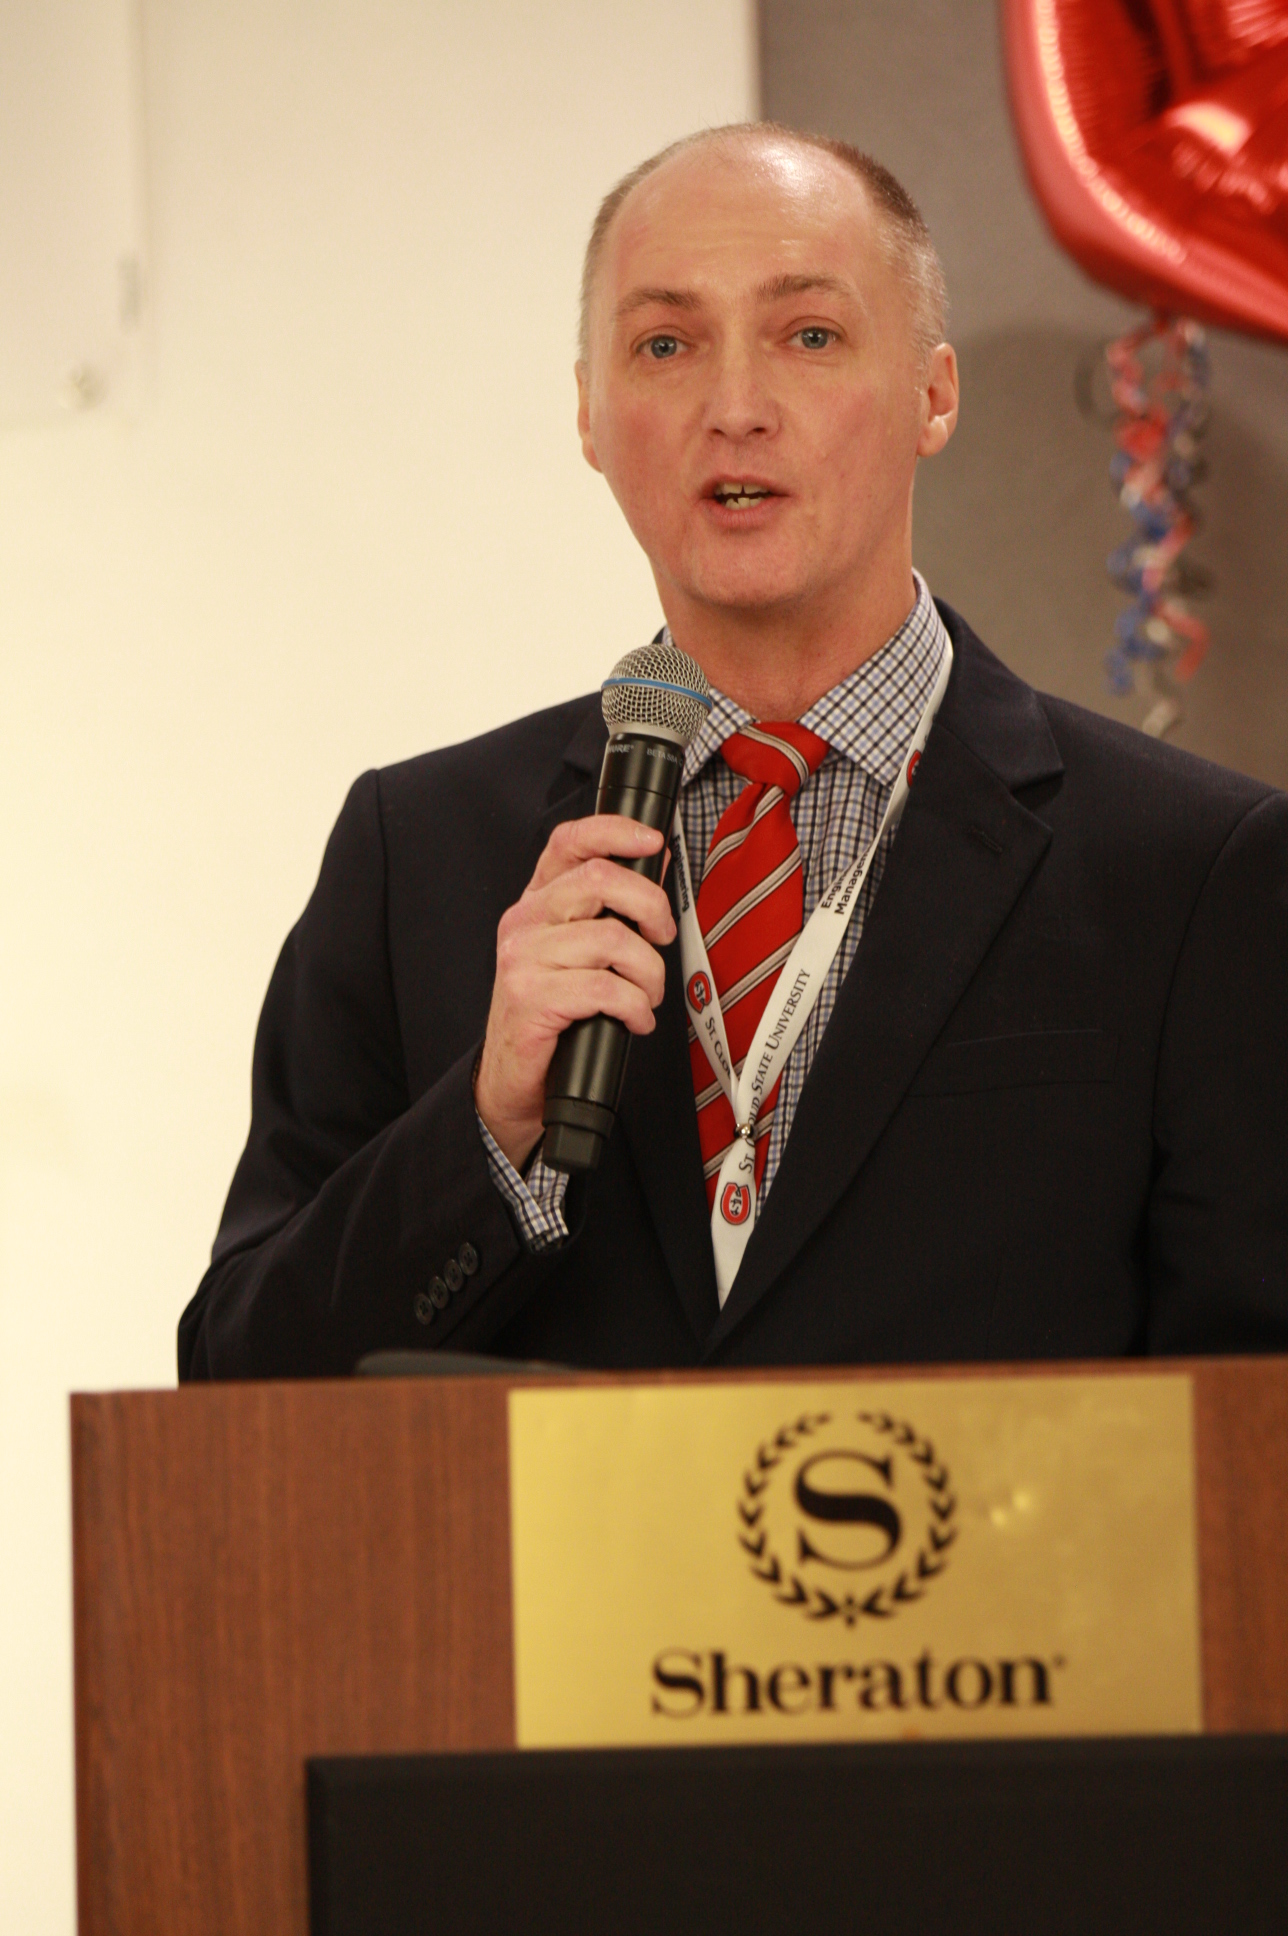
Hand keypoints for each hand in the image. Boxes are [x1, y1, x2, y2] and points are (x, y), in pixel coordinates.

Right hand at [474, 815, 676, 1168]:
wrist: (514, 1079)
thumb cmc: (552, 1015)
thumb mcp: (580, 953)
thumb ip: (612, 908)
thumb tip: (653, 861)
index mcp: (538, 903)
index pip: (570, 842)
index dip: (614, 831)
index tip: (652, 842)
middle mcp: (525, 922)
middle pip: (600, 879)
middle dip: (651, 906)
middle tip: (661, 936)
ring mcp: (524, 958)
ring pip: (613, 940)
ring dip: (649, 974)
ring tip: (646, 996)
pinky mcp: (531, 997)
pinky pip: (606, 988)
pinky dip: (635, 1007)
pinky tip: (633, 1019)